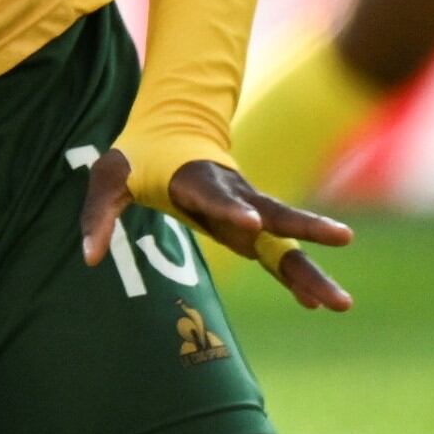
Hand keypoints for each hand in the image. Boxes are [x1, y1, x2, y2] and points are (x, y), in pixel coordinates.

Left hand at [81, 147, 352, 314]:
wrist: (173, 129)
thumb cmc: (136, 158)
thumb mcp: (107, 179)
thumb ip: (98, 217)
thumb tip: (89, 259)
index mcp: (196, 179)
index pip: (217, 195)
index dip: (233, 208)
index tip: (254, 223)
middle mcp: (233, 195)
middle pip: (275, 214)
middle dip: (307, 229)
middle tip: (344, 239)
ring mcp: (249, 211)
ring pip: (286, 241)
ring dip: (312, 270)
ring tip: (341, 303)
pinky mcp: (253, 229)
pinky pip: (278, 255)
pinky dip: (295, 278)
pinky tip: (317, 305)